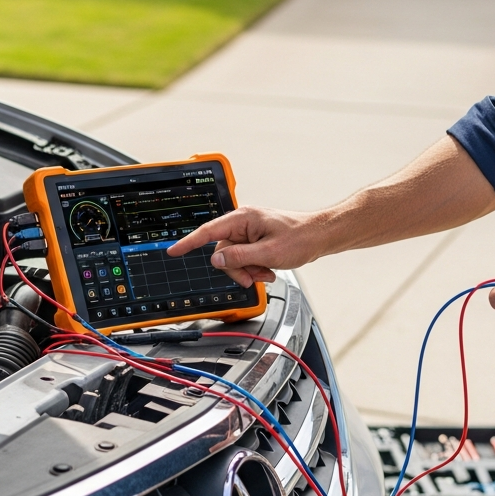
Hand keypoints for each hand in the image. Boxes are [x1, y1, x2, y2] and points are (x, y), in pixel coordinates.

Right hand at [166, 206, 319, 287]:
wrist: (321, 236)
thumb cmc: (301, 238)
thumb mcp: (268, 253)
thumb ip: (239, 257)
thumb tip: (216, 259)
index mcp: (243, 219)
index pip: (209, 232)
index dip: (189, 242)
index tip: (174, 251)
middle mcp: (244, 223)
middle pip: (223, 251)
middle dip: (237, 268)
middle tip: (253, 276)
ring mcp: (250, 231)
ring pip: (234, 257)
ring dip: (248, 269)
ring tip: (266, 272)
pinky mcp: (256, 240)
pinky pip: (245, 257)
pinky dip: (254, 267)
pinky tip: (268, 269)